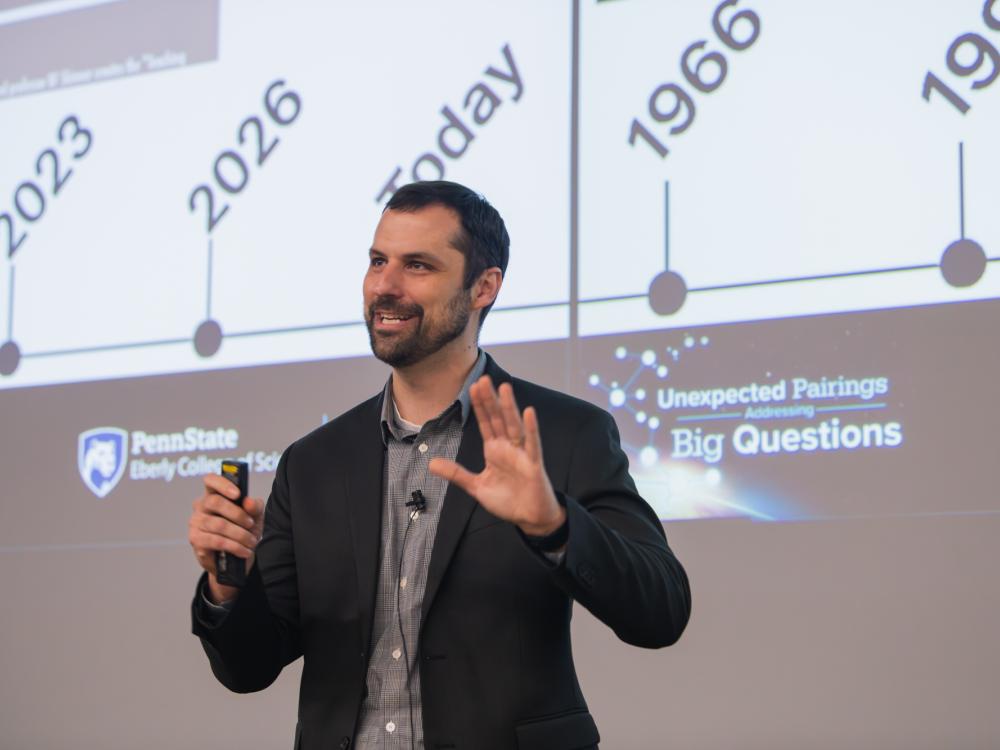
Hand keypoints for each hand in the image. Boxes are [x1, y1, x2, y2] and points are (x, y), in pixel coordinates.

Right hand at [188, 473, 263, 603]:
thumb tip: (249, 502)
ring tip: (251, 541)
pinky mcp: (196, 540)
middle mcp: (201, 506)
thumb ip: (255, 506)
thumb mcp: (255, 516)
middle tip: (251, 524)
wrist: (238, 557)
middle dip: (237, 514)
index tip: (238, 494)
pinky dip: (234, 546)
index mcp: (214, 494)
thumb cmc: (244, 529)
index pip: (210, 480)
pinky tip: (244, 551)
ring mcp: (196, 523)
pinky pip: (216, 541)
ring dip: (239, 534)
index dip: (222, 484)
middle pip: (215, 502)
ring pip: (218, 524)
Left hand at [429, 376, 565, 536]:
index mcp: (495, 450)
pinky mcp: (533, 464)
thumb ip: (456, 473)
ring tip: (504, 388)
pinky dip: (531, 428)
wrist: (529, 517)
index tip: (472, 386)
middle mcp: (508, 447)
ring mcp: (521, 453)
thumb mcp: (476, 486)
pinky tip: (528, 413)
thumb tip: (432, 463)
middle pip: (497, 419)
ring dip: (509, 407)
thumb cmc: (508, 500)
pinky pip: (532, 444)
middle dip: (490, 400)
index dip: (479, 405)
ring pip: (514, 425)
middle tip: (483, 378)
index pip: (485, 423)